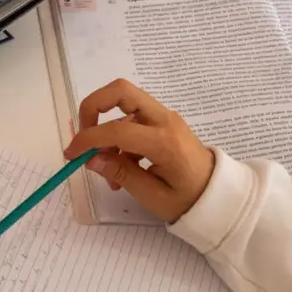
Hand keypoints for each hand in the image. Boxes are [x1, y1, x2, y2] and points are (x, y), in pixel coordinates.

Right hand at [64, 79, 215, 222]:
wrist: (220, 194)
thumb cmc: (189, 200)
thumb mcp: (152, 196)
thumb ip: (121, 174)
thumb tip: (91, 159)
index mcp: (164, 142)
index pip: (117, 129)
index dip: (88, 139)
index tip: (71, 154)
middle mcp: (165, 120)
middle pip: (121, 91)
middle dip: (93, 107)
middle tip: (83, 136)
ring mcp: (165, 117)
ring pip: (125, 102)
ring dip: (106, 127)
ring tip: (107, 167)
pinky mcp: (163, 121)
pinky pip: (133, 118)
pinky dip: (119, 136)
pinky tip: (121, 167)